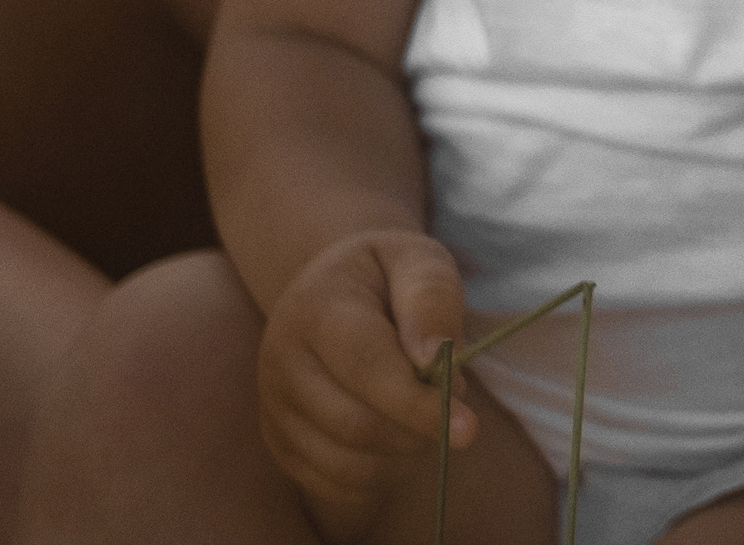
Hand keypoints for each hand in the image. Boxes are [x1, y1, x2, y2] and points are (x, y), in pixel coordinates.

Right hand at [258, 230, 472, 530]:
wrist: (332, 287)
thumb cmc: (387, 274)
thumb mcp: (418, 259)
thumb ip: (431, 298)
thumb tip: (437, 356)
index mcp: (313, 307)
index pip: (366, 367)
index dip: (417, 402)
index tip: (469, 426)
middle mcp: (280, 362)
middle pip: (356, 425)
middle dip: (418, 429)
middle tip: (452, 404)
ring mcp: (274, 408)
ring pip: (347, 464)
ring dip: (403, 454)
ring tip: (425, 415)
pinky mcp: (280, 444)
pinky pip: (336, 484)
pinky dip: (380, 475)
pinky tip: (398, 437)